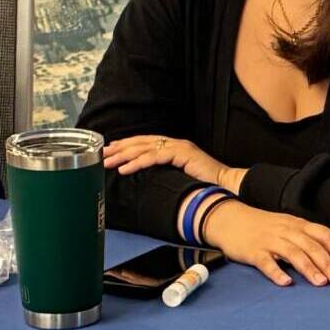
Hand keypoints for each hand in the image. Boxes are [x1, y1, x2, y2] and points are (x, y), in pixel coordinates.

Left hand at [102, 134, 239, 190]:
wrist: (226, 187)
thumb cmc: (205, 186)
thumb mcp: (180, 178)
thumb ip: (165, 174)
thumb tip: (147, 182)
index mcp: (174, 147)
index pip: (145, 143)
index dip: (126, 145)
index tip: (110, 151)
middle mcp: (175, 143)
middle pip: (141, 142)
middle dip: (120, 148)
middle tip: (102, 155)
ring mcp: (179, 147)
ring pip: (145, 148)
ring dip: (124, 155)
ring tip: (109, 162)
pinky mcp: (183, 154)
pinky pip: (155, 157)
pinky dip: (138, 162)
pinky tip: (125, 169)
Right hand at [200, 200, 329, 286]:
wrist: (230, 219)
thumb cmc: (264, 227)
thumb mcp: (288, 227)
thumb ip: (307, 240)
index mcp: (299, 224)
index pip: (325, 235)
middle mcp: (287, 230)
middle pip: (312, 246)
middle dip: (328, 264)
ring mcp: (270, 240)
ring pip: (293, 253)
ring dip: (309, 269)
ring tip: (321, 284)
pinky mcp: (253, 251)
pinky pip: (266, 262)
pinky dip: (277, 273)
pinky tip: (286, 283)